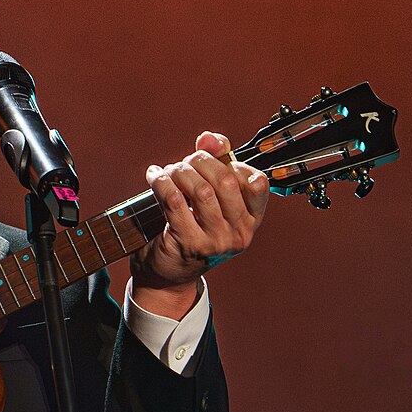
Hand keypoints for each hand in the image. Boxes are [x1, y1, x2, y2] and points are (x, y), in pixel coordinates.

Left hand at [130, 131, 269, 318]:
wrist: (169, 273)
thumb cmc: (192, 229)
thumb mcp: (211, 198)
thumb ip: (217, 162)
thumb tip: (208, 138)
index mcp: (252, 220)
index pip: (257, 182)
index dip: (233, 162)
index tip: (212, 156)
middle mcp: (240, 233)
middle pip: (225, 180)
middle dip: (199, 162)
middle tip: (183, 164)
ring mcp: (216, 241)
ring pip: (200, 189)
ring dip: (178, 172)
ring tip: (168, 173)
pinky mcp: (190, 243)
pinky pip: (175, 200)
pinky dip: (161, 182)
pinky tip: (154, 177)